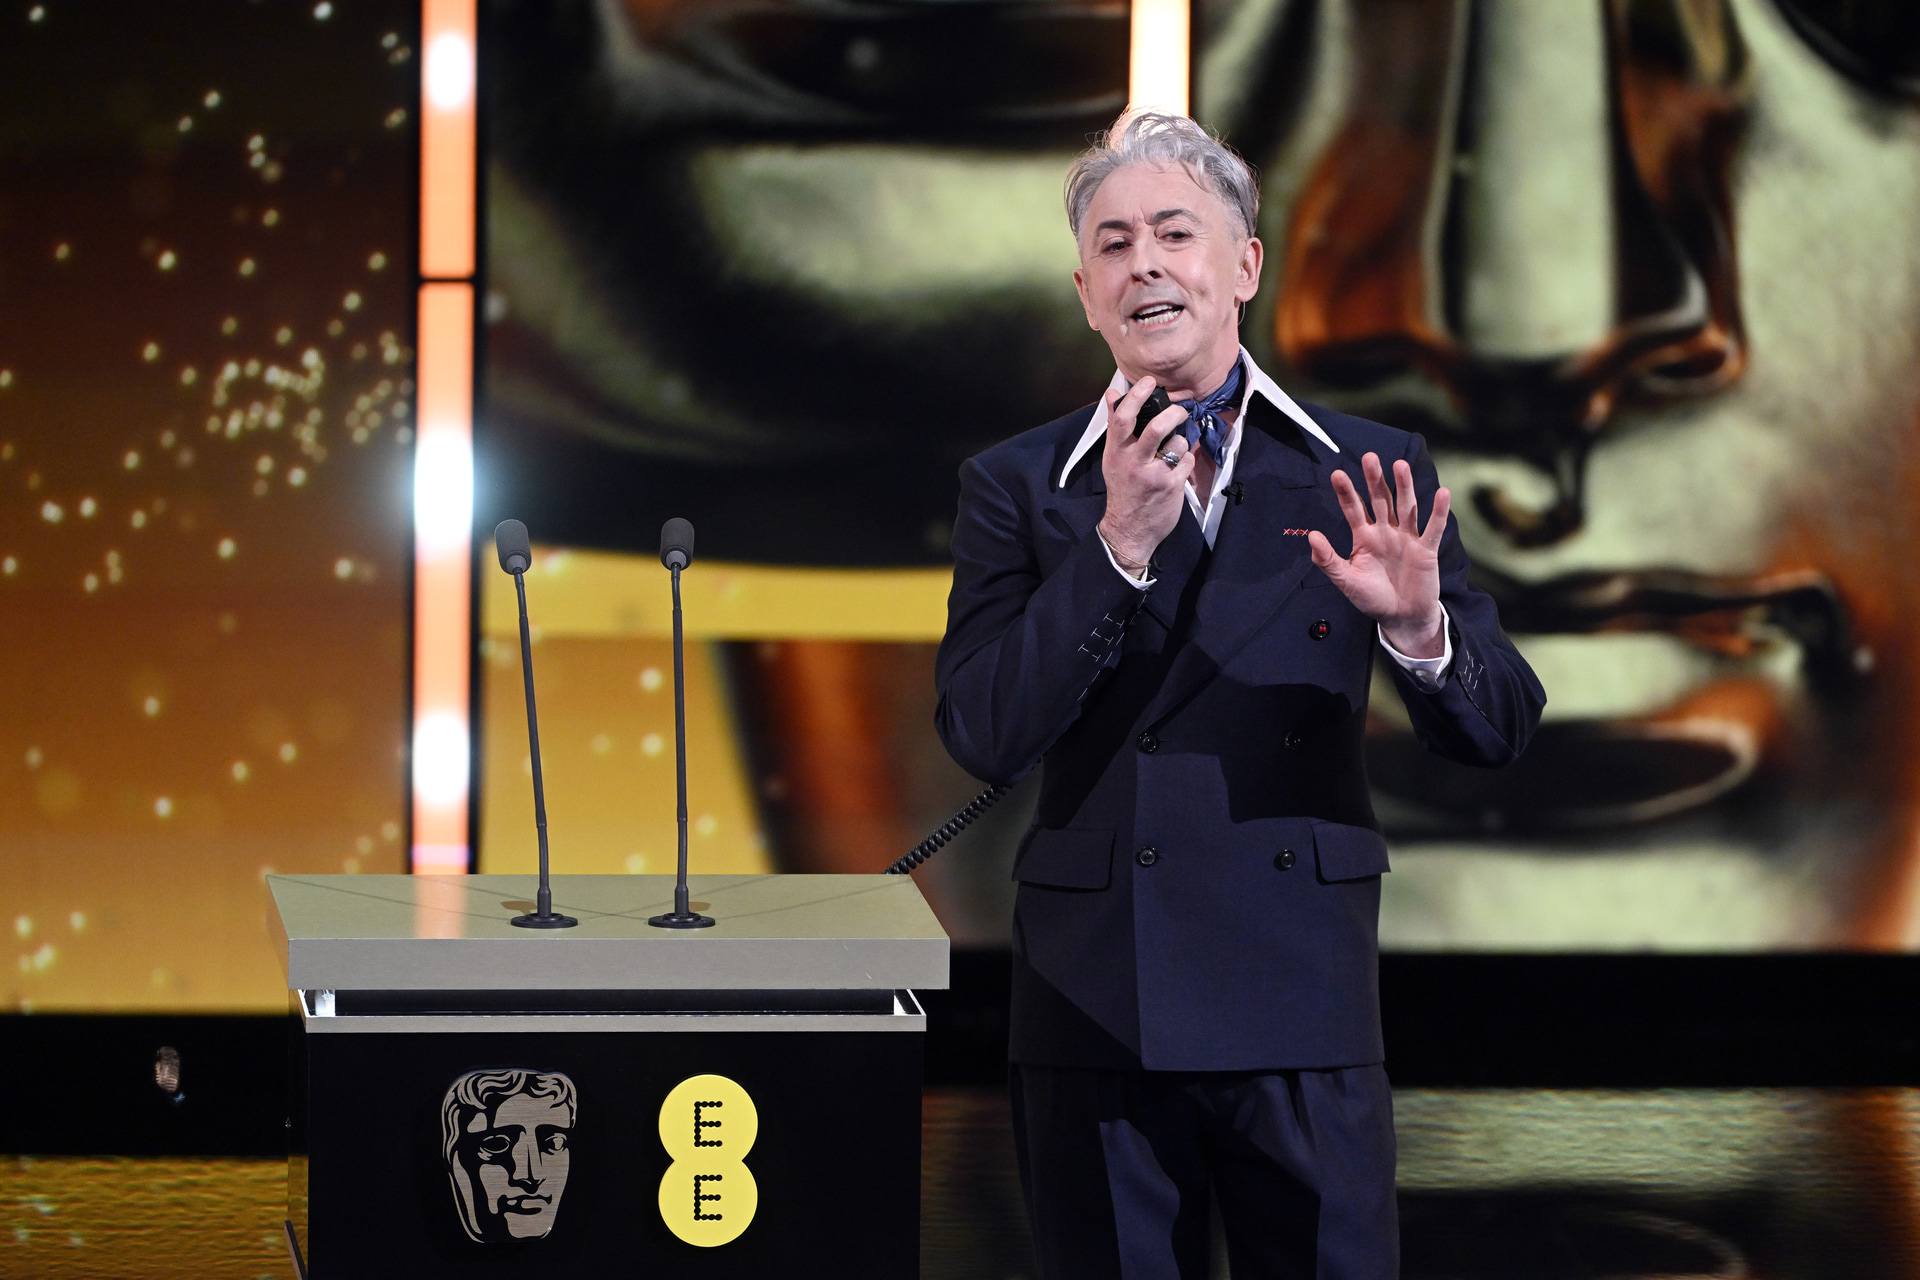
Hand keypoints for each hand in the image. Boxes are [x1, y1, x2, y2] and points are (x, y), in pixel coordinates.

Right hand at [1097, 377, 1192, 568]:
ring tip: (1176, 448)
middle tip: (1180, 411)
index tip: (1150, 382)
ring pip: (1178, 443)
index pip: (1123, 418)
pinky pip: (1187, 461)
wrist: (1129, 529)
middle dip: (1174, 414)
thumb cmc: (1123, 488)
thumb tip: (1113, 393)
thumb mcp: (1112, 457)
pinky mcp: (1172, 487)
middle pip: (1157, 428)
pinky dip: (1187, 460)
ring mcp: (1154, 475)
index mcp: (1116, 452)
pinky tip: (1178, 467)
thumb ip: (1116, 426)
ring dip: (1182, 441)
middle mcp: (1134, 462)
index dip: (1138, 395)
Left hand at [1307, 452, 1449, 656]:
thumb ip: (1328, 560)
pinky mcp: (1426, 549)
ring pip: (1406, 506)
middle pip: (1380, 499)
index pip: (1353, 508)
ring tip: (1399, 465)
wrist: (1401, 617)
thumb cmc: (1372, 598)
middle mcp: (1385, 531)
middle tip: (1369, 457)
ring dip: (1404, 486)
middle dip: (1374, 479)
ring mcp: (1407, 538)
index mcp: (1364, 537)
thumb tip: (1311, 536)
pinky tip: (1442, 493)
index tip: (1337, 474)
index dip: (1346, 492)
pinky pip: (1433, 528)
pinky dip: (1438, 512)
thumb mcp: (1346, 581)